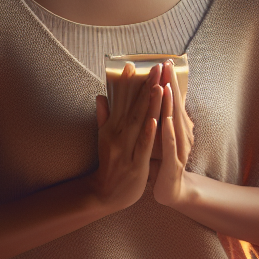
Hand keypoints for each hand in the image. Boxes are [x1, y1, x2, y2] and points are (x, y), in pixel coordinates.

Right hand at [88, 62, 163, 213]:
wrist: (105, 194)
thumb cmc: (110, 164)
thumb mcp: (103, 139)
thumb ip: (104, 117)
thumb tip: (100, 96)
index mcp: (112, 128)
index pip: (121, 102)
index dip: (127, 83)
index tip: (133, 64)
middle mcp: (117, 136)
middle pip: (134, 107)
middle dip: (146, 86)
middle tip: (156, 68)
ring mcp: (126, 150)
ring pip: (139, 123)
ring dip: (149, 104)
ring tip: (159, 85)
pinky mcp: (135, 164)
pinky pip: (143, 146)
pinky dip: (148, 132)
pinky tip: (155, 119)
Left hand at [152, 60, 194, 208]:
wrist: (171, 190)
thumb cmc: (161, 162)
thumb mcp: (155, 137)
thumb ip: (150, 118)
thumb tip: (147, 99)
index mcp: (173, 127)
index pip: (170, 100)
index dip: (167, 80)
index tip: (163, 61)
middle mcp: (179, 133)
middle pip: (174, 105)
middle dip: (170, 84)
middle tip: (167, 64)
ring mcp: (178, 147)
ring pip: (173, 122)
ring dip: (169, 104)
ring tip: (165, 86)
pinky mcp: (174, 162)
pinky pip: (170, 145)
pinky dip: (166, 132)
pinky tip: (163, 120)